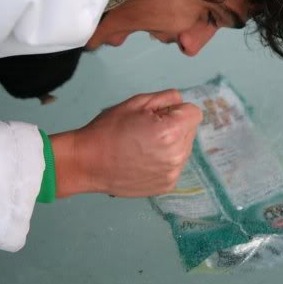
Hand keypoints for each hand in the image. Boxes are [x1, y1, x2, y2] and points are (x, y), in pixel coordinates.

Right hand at [50, 89, 202, 197]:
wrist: (88, 162)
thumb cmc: (108, 130)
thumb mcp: (137, 103)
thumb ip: (167, 98)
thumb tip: (181, 103)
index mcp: (171, 131)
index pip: (194, 113)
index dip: (177, 110)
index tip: (159, 115)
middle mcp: (176, 155)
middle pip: (190, 131)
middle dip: (175, 126)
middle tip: (147, 130)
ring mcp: (172, 173)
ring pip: (184, 148)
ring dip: (171, 144)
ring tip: (143, 145)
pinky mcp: (167, 185)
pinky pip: (175, 164)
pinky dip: (164, 160)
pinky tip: (143, 159)